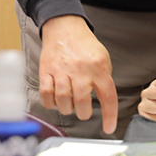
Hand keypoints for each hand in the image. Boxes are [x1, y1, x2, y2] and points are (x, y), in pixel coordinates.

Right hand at [39, 15, 118, 133]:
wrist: (65, 26)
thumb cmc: (85, 45)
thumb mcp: (103, 58)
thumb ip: (104, 79)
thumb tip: (105, 103)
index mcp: (99, 67)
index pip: (108, 96)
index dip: (109, 116)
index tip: (109, 128)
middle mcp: (81, 69)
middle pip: (83, 102)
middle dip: (84, 113)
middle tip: (83, 110)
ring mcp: (62, 70)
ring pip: (64, 101)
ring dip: (68, 109)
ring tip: (70, 104)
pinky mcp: (46, 70)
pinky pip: (46, 94)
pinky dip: (51, 103)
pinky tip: (55, 101)